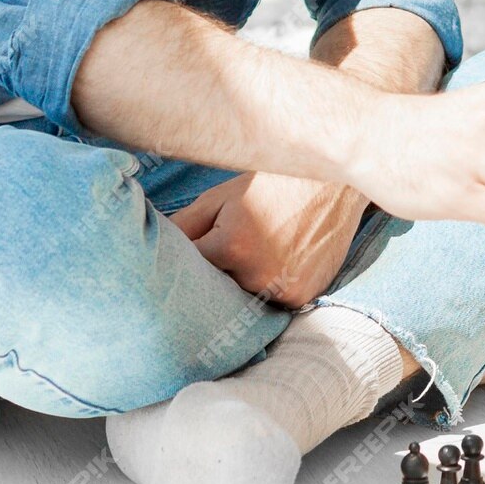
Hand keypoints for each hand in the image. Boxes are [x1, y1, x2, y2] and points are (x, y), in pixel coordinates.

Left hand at [169, 171, 367, 307]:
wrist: (334, 182)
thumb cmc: (271, 184)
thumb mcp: (221, 197)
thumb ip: (182, 226)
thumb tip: (150, 248)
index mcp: (232, 247)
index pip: (190, 271)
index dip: (192, 260)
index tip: (195, 253)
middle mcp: (258, 274)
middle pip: (217, 288)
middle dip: (217, 274)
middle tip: (232, 251)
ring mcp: (284, 289)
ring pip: (244, 297)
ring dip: (244, 283)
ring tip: (260, 253)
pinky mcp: (304, 295)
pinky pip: (273, 301)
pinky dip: (271, 287)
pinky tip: (281, 261)